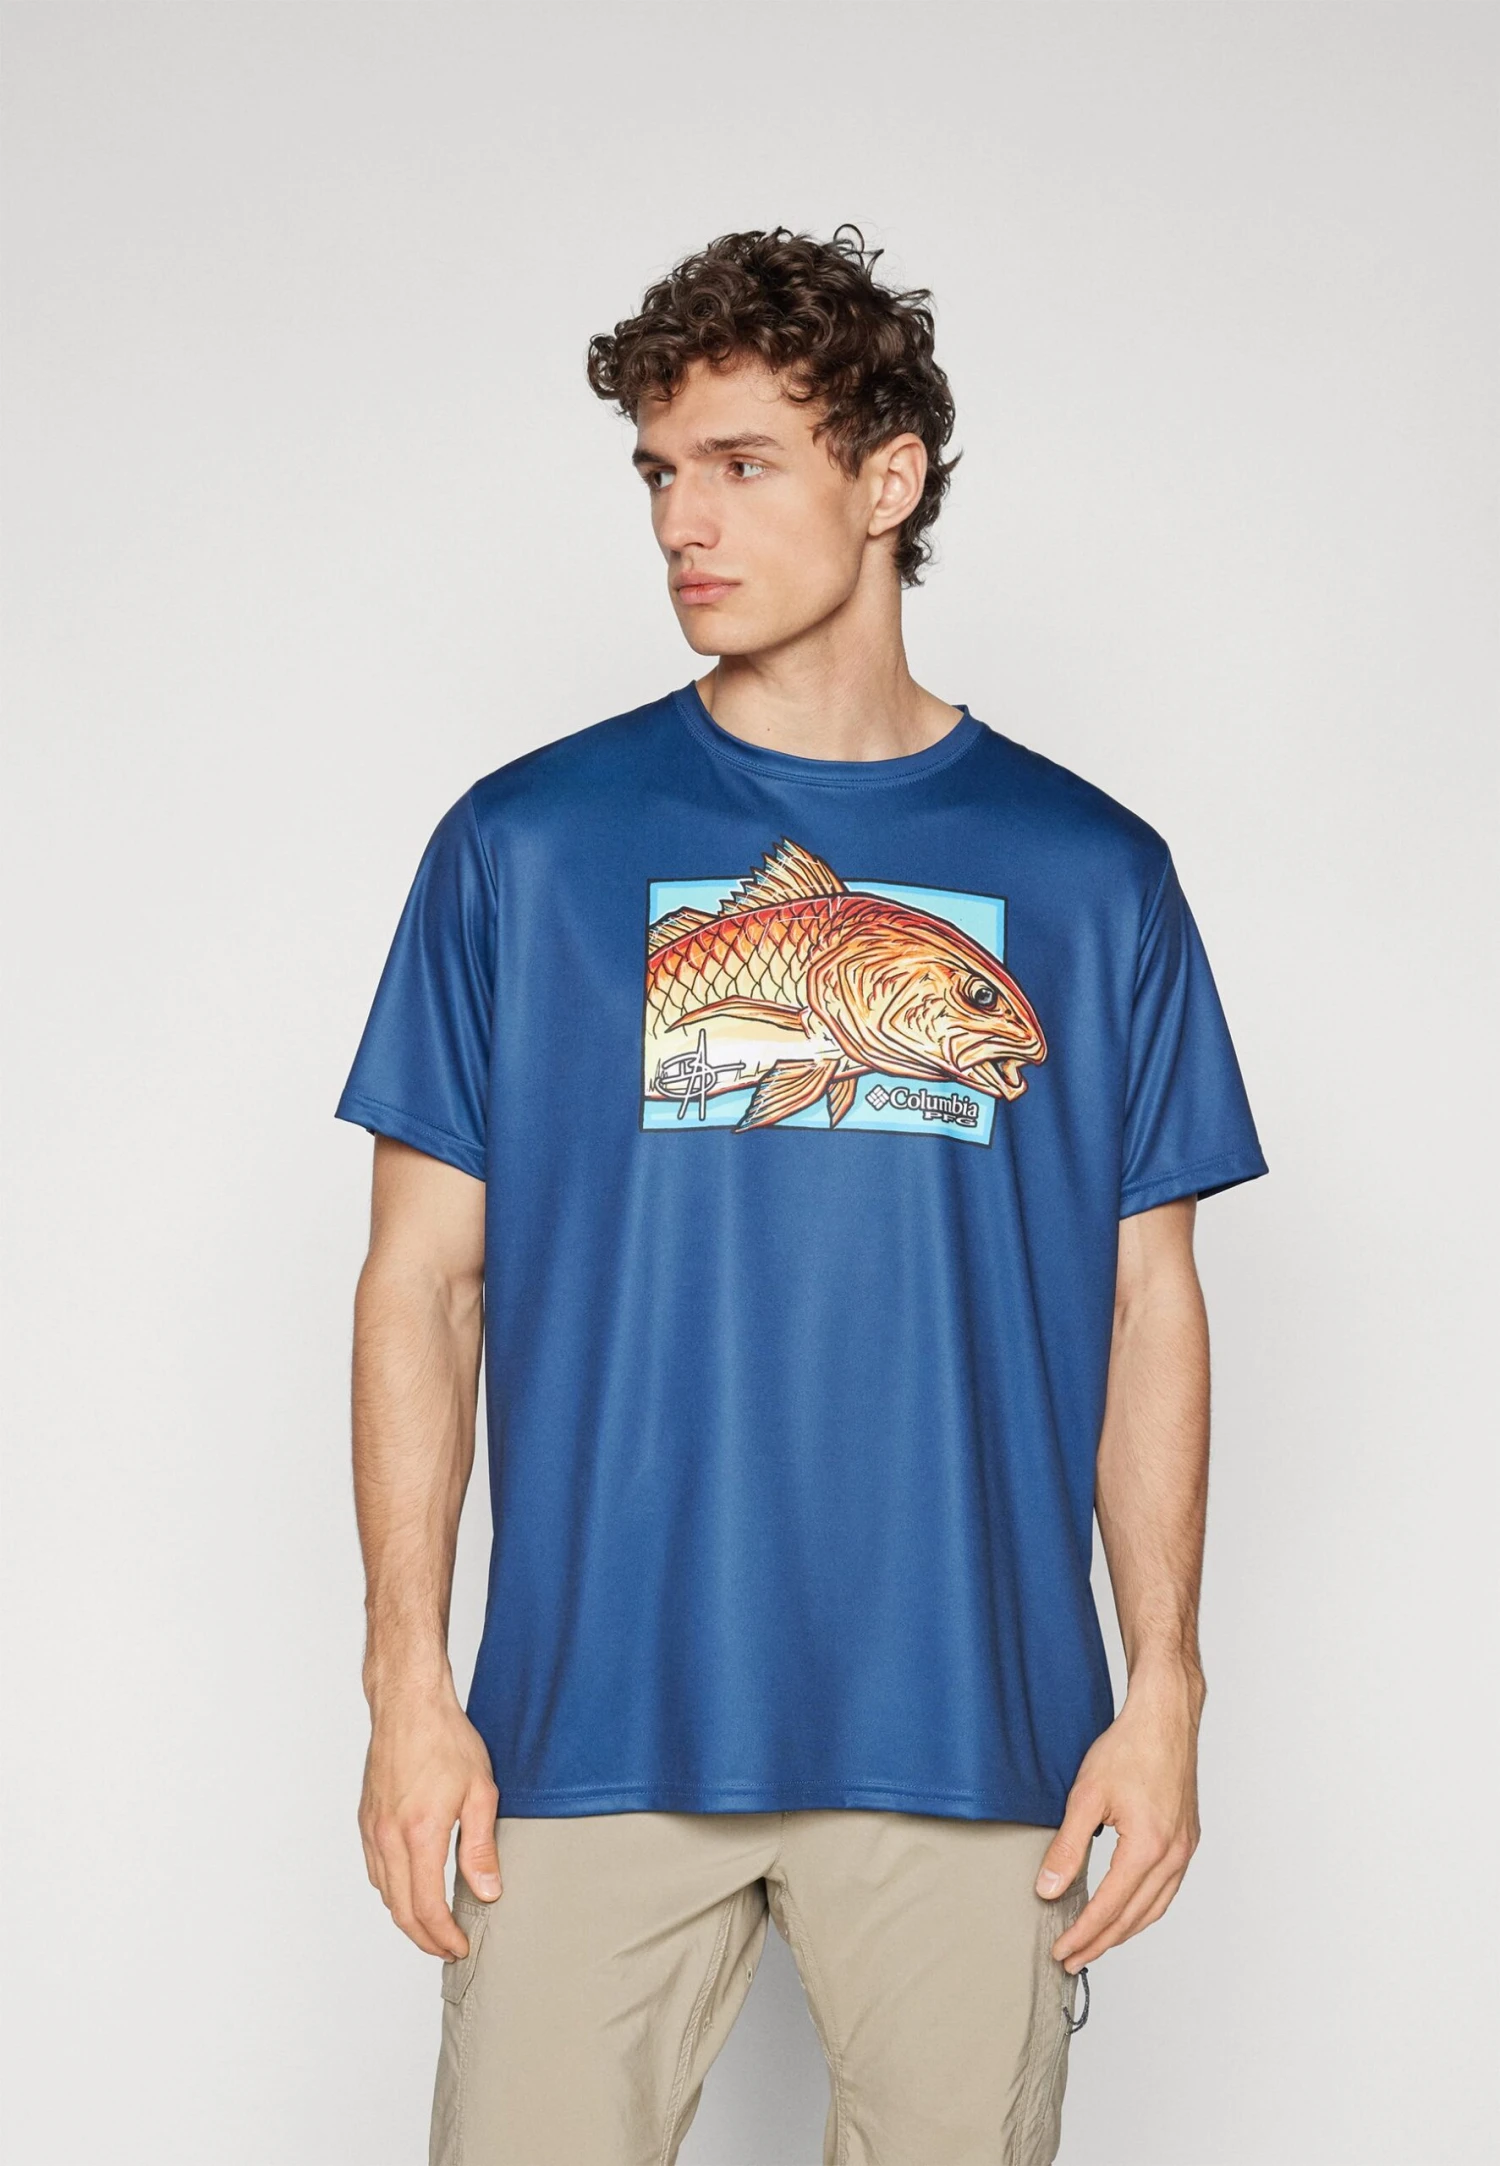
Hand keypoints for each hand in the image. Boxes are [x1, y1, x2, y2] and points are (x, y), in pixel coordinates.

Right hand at [359, 1683, 501, 1958]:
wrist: (408, 1705)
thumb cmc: (446, 1739)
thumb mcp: (480, 1791)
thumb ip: (481, 1847)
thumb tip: (487, 1892)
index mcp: (419, 1833)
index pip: (426, 1907)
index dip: (443, 1937)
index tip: (460, 1947)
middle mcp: (388, 1837)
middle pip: (400, 1910)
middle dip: (425, 1939)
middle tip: (448, 1949)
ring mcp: (372, 1829)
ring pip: (385, 1893)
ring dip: (407, 1917)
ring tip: (435, 1925)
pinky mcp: (367, 1820)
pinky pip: (376, 1870)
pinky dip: (393, 1891)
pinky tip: (412, 1889)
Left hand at [1034, 1664, 1203, 1971]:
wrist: (1165, 1718)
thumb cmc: (1129, 1748)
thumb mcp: (1086, 1796)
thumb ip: (1067, 1847)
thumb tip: (1049, 1888)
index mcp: (1147, 1849)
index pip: (1109, 1908)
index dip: (1082, 1934)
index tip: (1061, 1950)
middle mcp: (1172, 1856)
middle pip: (1133, 1918)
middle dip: (1100, 1942)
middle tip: (1072, 1958)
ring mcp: (1184, 1850)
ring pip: (1154, 1909)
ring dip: (1124, 1931)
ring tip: (1095, 1943)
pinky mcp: (1187, 1841)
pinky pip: (1166, 1890)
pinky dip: (1144, 1909)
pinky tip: (1127, 1910)